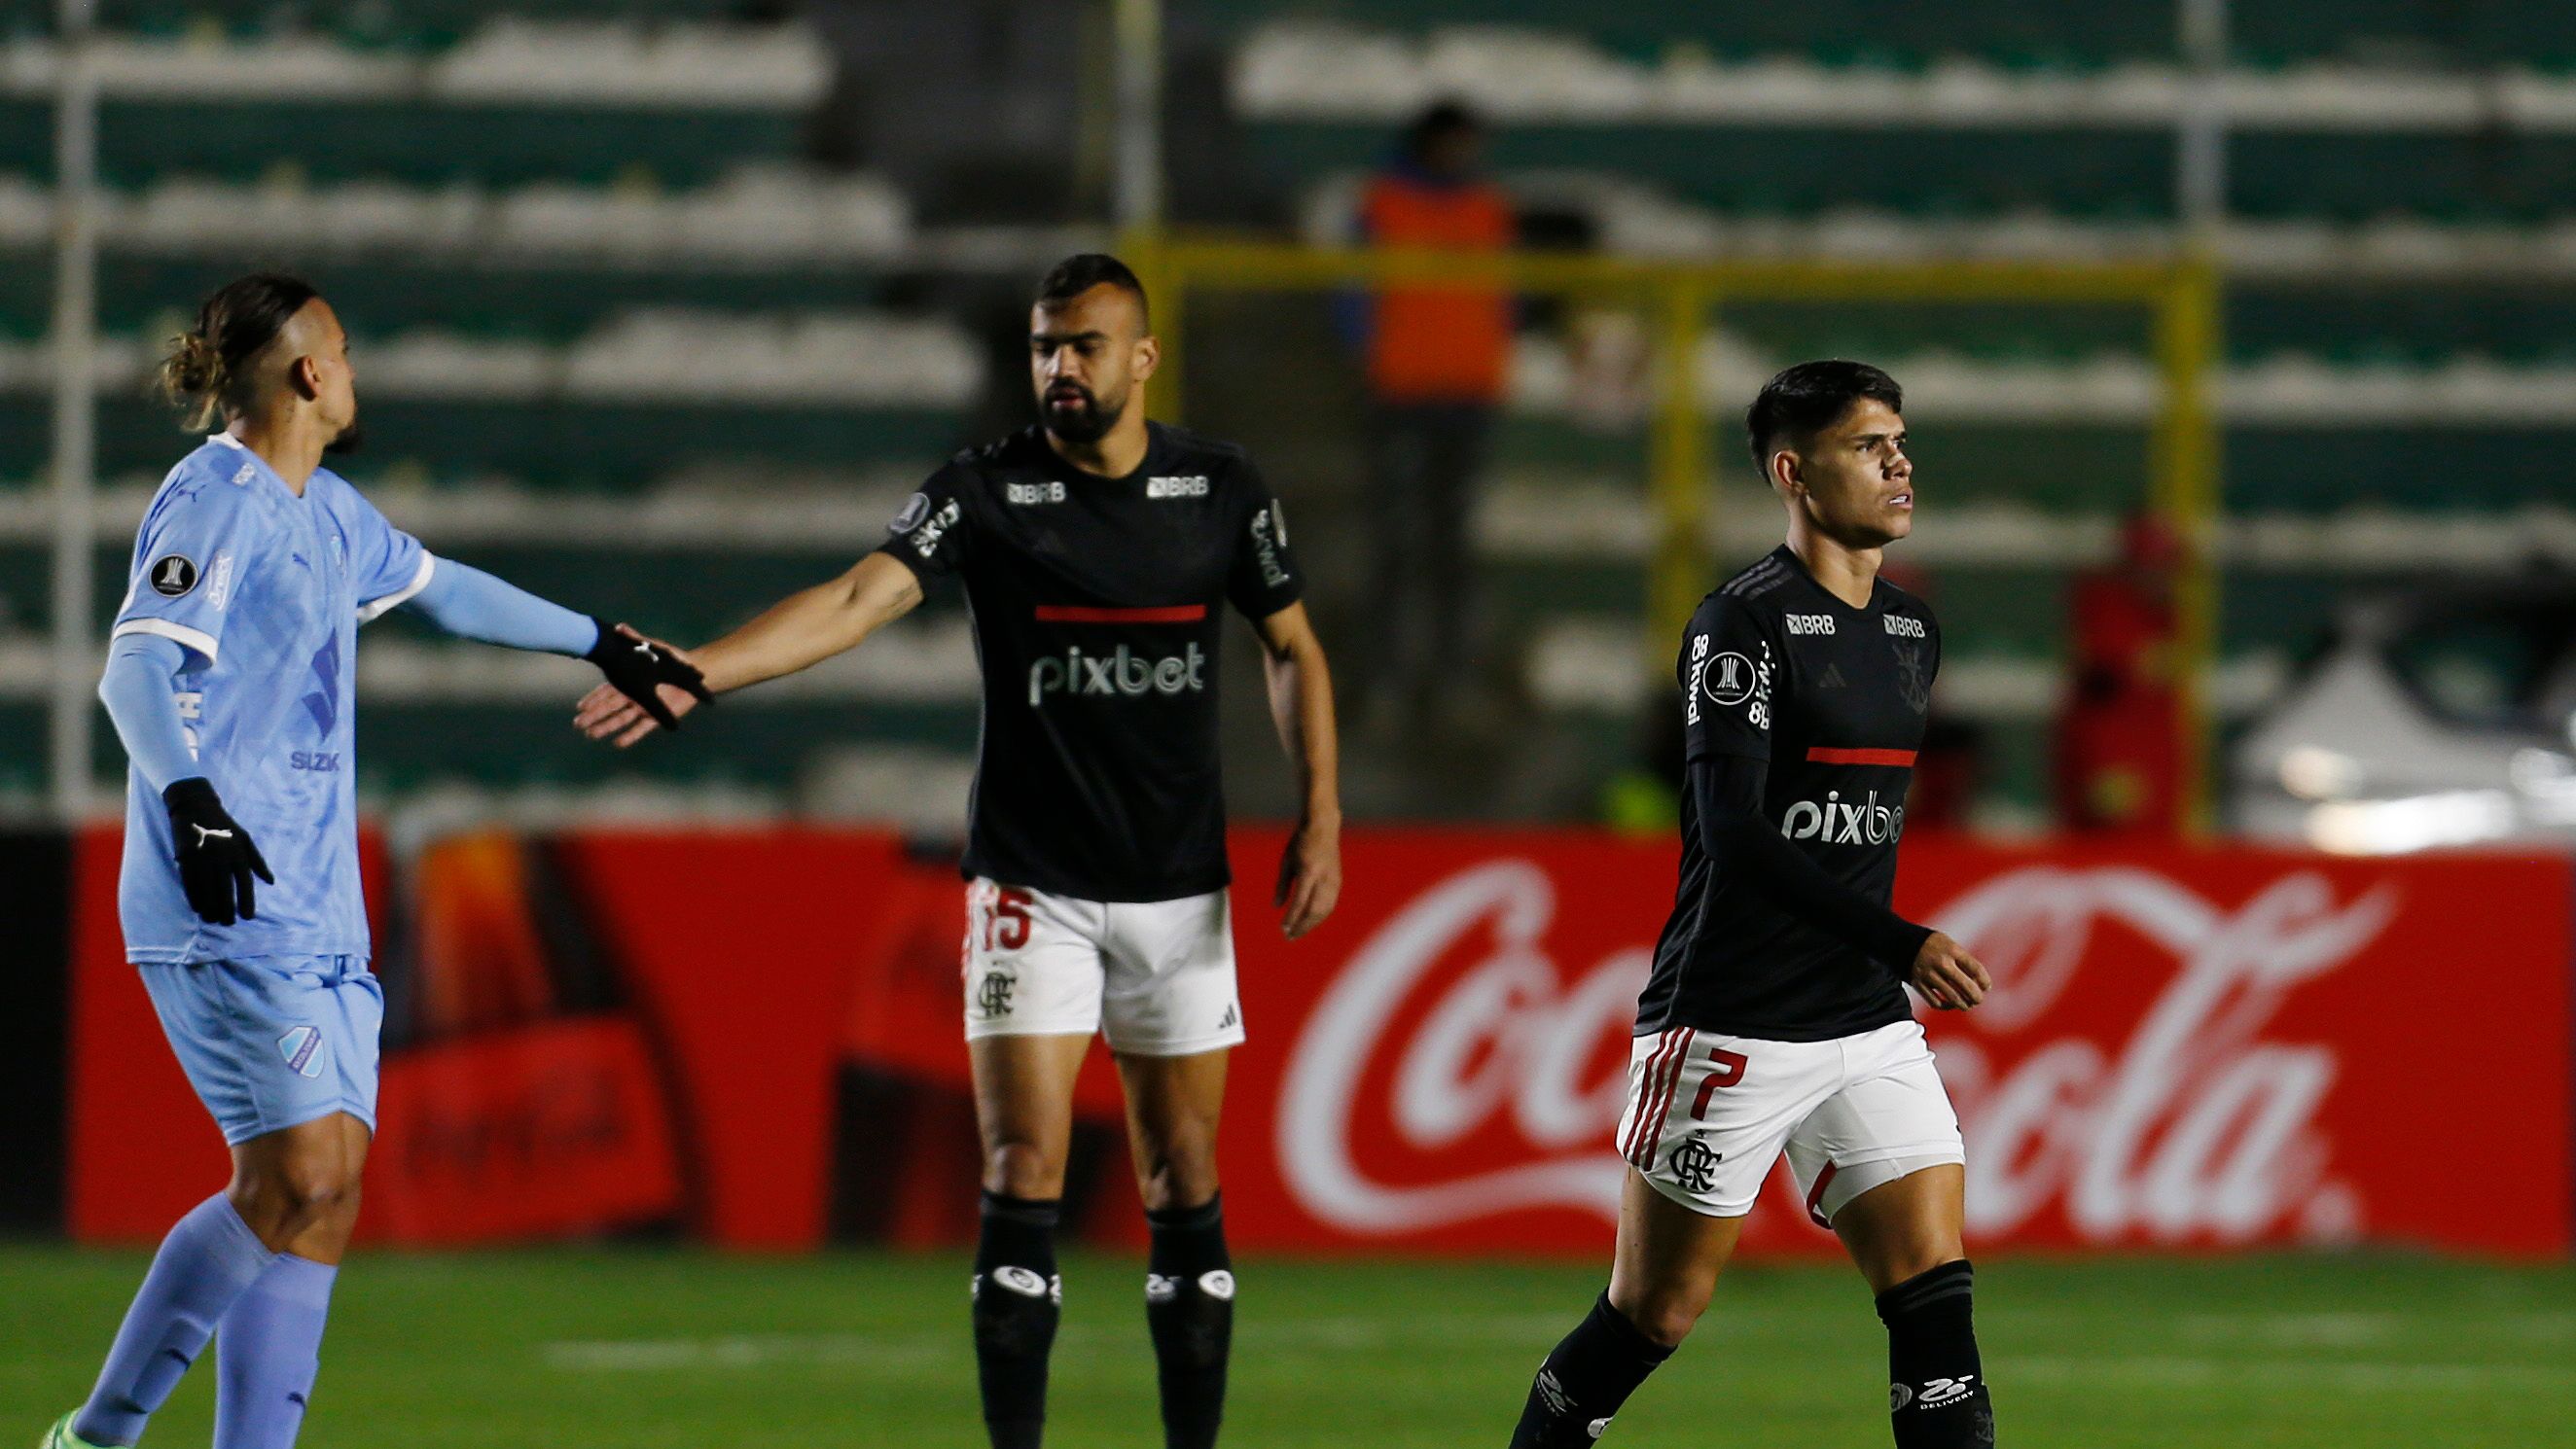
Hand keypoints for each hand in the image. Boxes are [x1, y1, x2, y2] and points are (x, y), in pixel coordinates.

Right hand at [164, 777, 272, 925]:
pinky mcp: (185, 858)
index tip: (248, 917)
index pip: (245, 882)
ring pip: (207, 890)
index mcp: (239, 852)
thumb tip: (271, 882)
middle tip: (228, 923)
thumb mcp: (245, 839)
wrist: (195, 807)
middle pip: (225, 890)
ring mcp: (203, 858)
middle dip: (227, 910)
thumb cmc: (224, 826)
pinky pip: (190, 883)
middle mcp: (222, 857)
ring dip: (210, 908)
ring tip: (213, 919)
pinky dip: (194, 898)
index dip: (247, 901)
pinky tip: (198, 908)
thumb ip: (258, 862)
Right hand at [576, 623, 710, 746]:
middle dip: (594, 716)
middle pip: (610, 709)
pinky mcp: (655, 717)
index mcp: (629, 682)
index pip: (607, 692)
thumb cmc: (671, 658)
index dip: (593, 699)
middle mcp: (633, 697)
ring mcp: (643, 708)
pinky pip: (641, 728)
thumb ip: (635, 639)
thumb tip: (619, 627)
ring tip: (590, 735)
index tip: (580, 707)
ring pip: (621, 719)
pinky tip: (618, 743)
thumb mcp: (651, 646)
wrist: (692, 672)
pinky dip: (631, 736)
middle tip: (578, 725)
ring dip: (606, 727)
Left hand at [1275, 814, 1341, 940]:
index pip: (1301, 901)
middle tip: (1289, 936)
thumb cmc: (1301, 842)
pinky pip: (1330, 905)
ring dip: (1311, 924)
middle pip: (1315, 910)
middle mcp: (1324, 878)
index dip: (1292, 917)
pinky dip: (1319, 916)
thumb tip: (1276, 907)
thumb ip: (1282, 885)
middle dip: (1302, 926)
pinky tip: (1310, 921)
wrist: (1323, 828)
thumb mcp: (1286, 861)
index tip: (1283, 928)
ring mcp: (1334, 881)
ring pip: (1324, 910)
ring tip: (1298, 932)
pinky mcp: (1338, 882)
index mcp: (1309, 871)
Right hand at [1909, 931, 1990, 1010]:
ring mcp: (1929, 974)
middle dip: (1977, 997)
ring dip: (1964, 1004)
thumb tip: (1979, 984)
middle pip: (1966, 986)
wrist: (1901, 942)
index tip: (1986, 987)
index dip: (1985, 981)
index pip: (1976, 969)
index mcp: (1952, 950)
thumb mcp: (1950, 945)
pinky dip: (1946, 1006)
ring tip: (1967, 1005)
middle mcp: (1941, 962)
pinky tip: (1950, 1004)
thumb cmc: (1932, 945)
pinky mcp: (1918, 984)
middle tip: (1979, 1000)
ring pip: (1953, 997)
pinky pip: (1935, 1002)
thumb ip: (1964, 961)